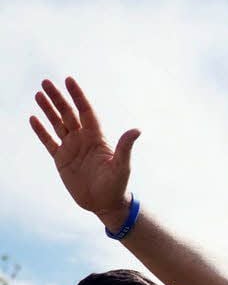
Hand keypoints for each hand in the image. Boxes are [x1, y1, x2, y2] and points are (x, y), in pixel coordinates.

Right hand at [29, 77, 139, 225]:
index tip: (69, 80)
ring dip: (48, 110)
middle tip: (45, 82)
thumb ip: (125, 147)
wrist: (105, 204)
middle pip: (68, 113)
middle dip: (58, 98)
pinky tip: (33, 118)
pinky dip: (41, 130)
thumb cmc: (117, 185)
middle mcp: (83, 139)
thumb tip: (137, 130)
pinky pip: (48, 141)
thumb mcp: (122, 165)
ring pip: (57, 124)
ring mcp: (71, 148)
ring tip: (38, 94)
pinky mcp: (61, 160)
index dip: (78, 96)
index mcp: (97, 137)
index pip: (86, 111)